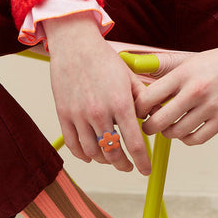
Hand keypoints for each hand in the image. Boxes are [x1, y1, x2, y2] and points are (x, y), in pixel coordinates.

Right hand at [43, 12, 150, 174]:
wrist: (75, 46)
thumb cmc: (105, 61)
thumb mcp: (130, 78)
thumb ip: (143, 101)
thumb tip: (153, 120)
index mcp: (120, 104)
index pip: (135, 144)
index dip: (142, 162)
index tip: (146, 171)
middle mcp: (99, 113)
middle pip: (112, 153)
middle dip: (123, 164)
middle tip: (128, 166)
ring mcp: (79, 116)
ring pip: (93, 152)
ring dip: (104, 160)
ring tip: (110, 158)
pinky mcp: (64, 116)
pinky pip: (73, 145)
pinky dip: (83, 155)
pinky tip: (90, 156)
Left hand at [135, 28, 217, 144]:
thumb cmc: (215, 64)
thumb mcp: (186, 64)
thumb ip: (165, 81)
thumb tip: (139, 98)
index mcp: (183, 74)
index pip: (148, 99)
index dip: (139, 110)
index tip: (140, 112)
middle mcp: (196, 90)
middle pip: (158, 122)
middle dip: (148, 127)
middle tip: (149, 126)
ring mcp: (211, 106)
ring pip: (176, 133)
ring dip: (168, 133)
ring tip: (169, 126)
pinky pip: (196, 140)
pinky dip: (186, 139)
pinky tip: (185, 131)